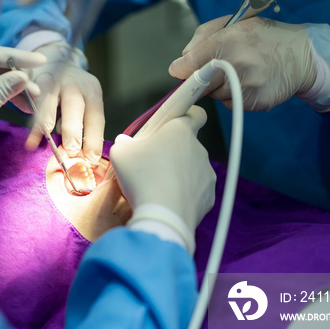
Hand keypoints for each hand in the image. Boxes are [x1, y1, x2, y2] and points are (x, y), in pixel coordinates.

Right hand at [13, 41, 104, 165]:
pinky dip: (32, 124)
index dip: (93, 139)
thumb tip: (82, 158)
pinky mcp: (35, 82)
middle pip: (74, 104)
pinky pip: (32, 104)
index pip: (95, 117)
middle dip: (73, 129)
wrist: (53, 62)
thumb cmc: (70, 94)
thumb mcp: (83, 105)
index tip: (91, 159)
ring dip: (48, 121)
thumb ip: (82, 128)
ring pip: (49, 100)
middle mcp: (74, 83)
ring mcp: (53, 80)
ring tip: (48, 139)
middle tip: (72, 150)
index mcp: (92, 92)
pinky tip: (31, 142)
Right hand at [109, 106, 215, 232]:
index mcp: (180, 131)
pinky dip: (184, 195)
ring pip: (192, 169)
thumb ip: (124, 143)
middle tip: (152, 164)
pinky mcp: (209, 195)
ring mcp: (207, 173)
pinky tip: (167, 202)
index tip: (174, 126)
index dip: (187, 116)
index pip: (196, 113)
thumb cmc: (141, 177)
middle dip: (173, 152)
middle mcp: (198, 148)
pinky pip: (195, 190)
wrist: (163, 215)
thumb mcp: (120, 153)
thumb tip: (125, 143)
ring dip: (178, 174)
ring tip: (157, 188)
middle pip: (187, 145)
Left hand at [169, 16, 316, 111]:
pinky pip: (230, 104)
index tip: (181, 71)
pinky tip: (248, 84)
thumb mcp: (234, 23)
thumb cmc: (263, 37)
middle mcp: (235, 64)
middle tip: (213, 72)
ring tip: (238, 73)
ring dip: (219, 88)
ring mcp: (245, 85)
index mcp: (227, 40)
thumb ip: (203, 36)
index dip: (182, 69)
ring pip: (215, 95)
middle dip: (202, 79)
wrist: (302, 55)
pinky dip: (234, 97)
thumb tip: (182, 60)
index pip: (190, 63)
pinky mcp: (253, 101)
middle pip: (200, 83)